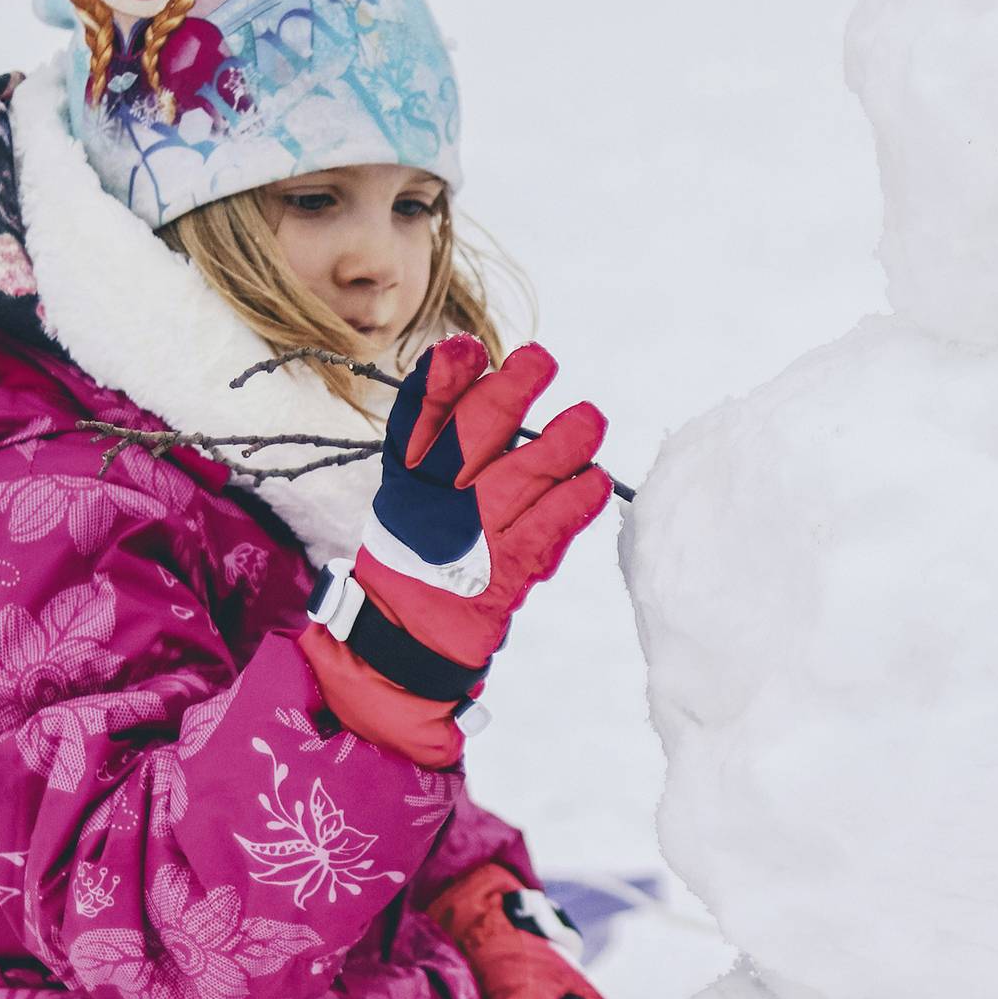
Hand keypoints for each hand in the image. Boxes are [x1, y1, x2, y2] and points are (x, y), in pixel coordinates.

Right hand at [300, 336, 611, 764]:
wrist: (400, 650)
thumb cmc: (420, 561)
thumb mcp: (412, 501)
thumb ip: (442, 448)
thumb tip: (490, 380)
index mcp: (406, 483)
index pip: (418, 422)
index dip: (441, 382)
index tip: (466, 349)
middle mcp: (432, 507)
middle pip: (470, 440)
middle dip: (508, 395)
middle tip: (543, 362)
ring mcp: (467, 542)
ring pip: (517, 482)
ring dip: (558, 446)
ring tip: (591, 418)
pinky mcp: (500, 579)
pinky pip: (542, 534)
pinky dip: (573, 506)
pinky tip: (597, 480)